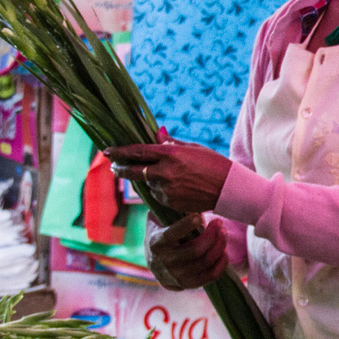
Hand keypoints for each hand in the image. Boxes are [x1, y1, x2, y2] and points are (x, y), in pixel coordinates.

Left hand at [107, 141, 232, 213]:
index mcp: (170, 154)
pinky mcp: (171, 203)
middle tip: (115, 167)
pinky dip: (161, 191)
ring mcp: (167, 189)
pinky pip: (158, 195)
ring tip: (164, 177)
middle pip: (133, 171)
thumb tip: (155, 135)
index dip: (120, 151)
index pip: (137, 152)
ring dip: (148, 180)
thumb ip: (171, 143)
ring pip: (147, 184)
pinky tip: (174, 187)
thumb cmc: (214, 164)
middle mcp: (165, 172)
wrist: (230, 189)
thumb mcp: (193, 148)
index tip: (108, 151)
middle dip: (121, 169)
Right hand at [146, 213, 227, 290]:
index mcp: (156, 243)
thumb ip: (167, 210)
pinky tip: (223, 251)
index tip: (199, 216)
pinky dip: (222, 262)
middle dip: (213, 235)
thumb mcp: (157, 220)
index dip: (187, 224)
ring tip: (223, 233)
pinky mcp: (189, 284)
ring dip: (220, 245)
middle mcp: (165, 262)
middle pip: (196, 250)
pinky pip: (212, 275)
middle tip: (220, 223)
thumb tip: (182, 194)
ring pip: (207, 261)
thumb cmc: (161, 235)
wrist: (155, 263)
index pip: (173, 234)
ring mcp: (177, 276)